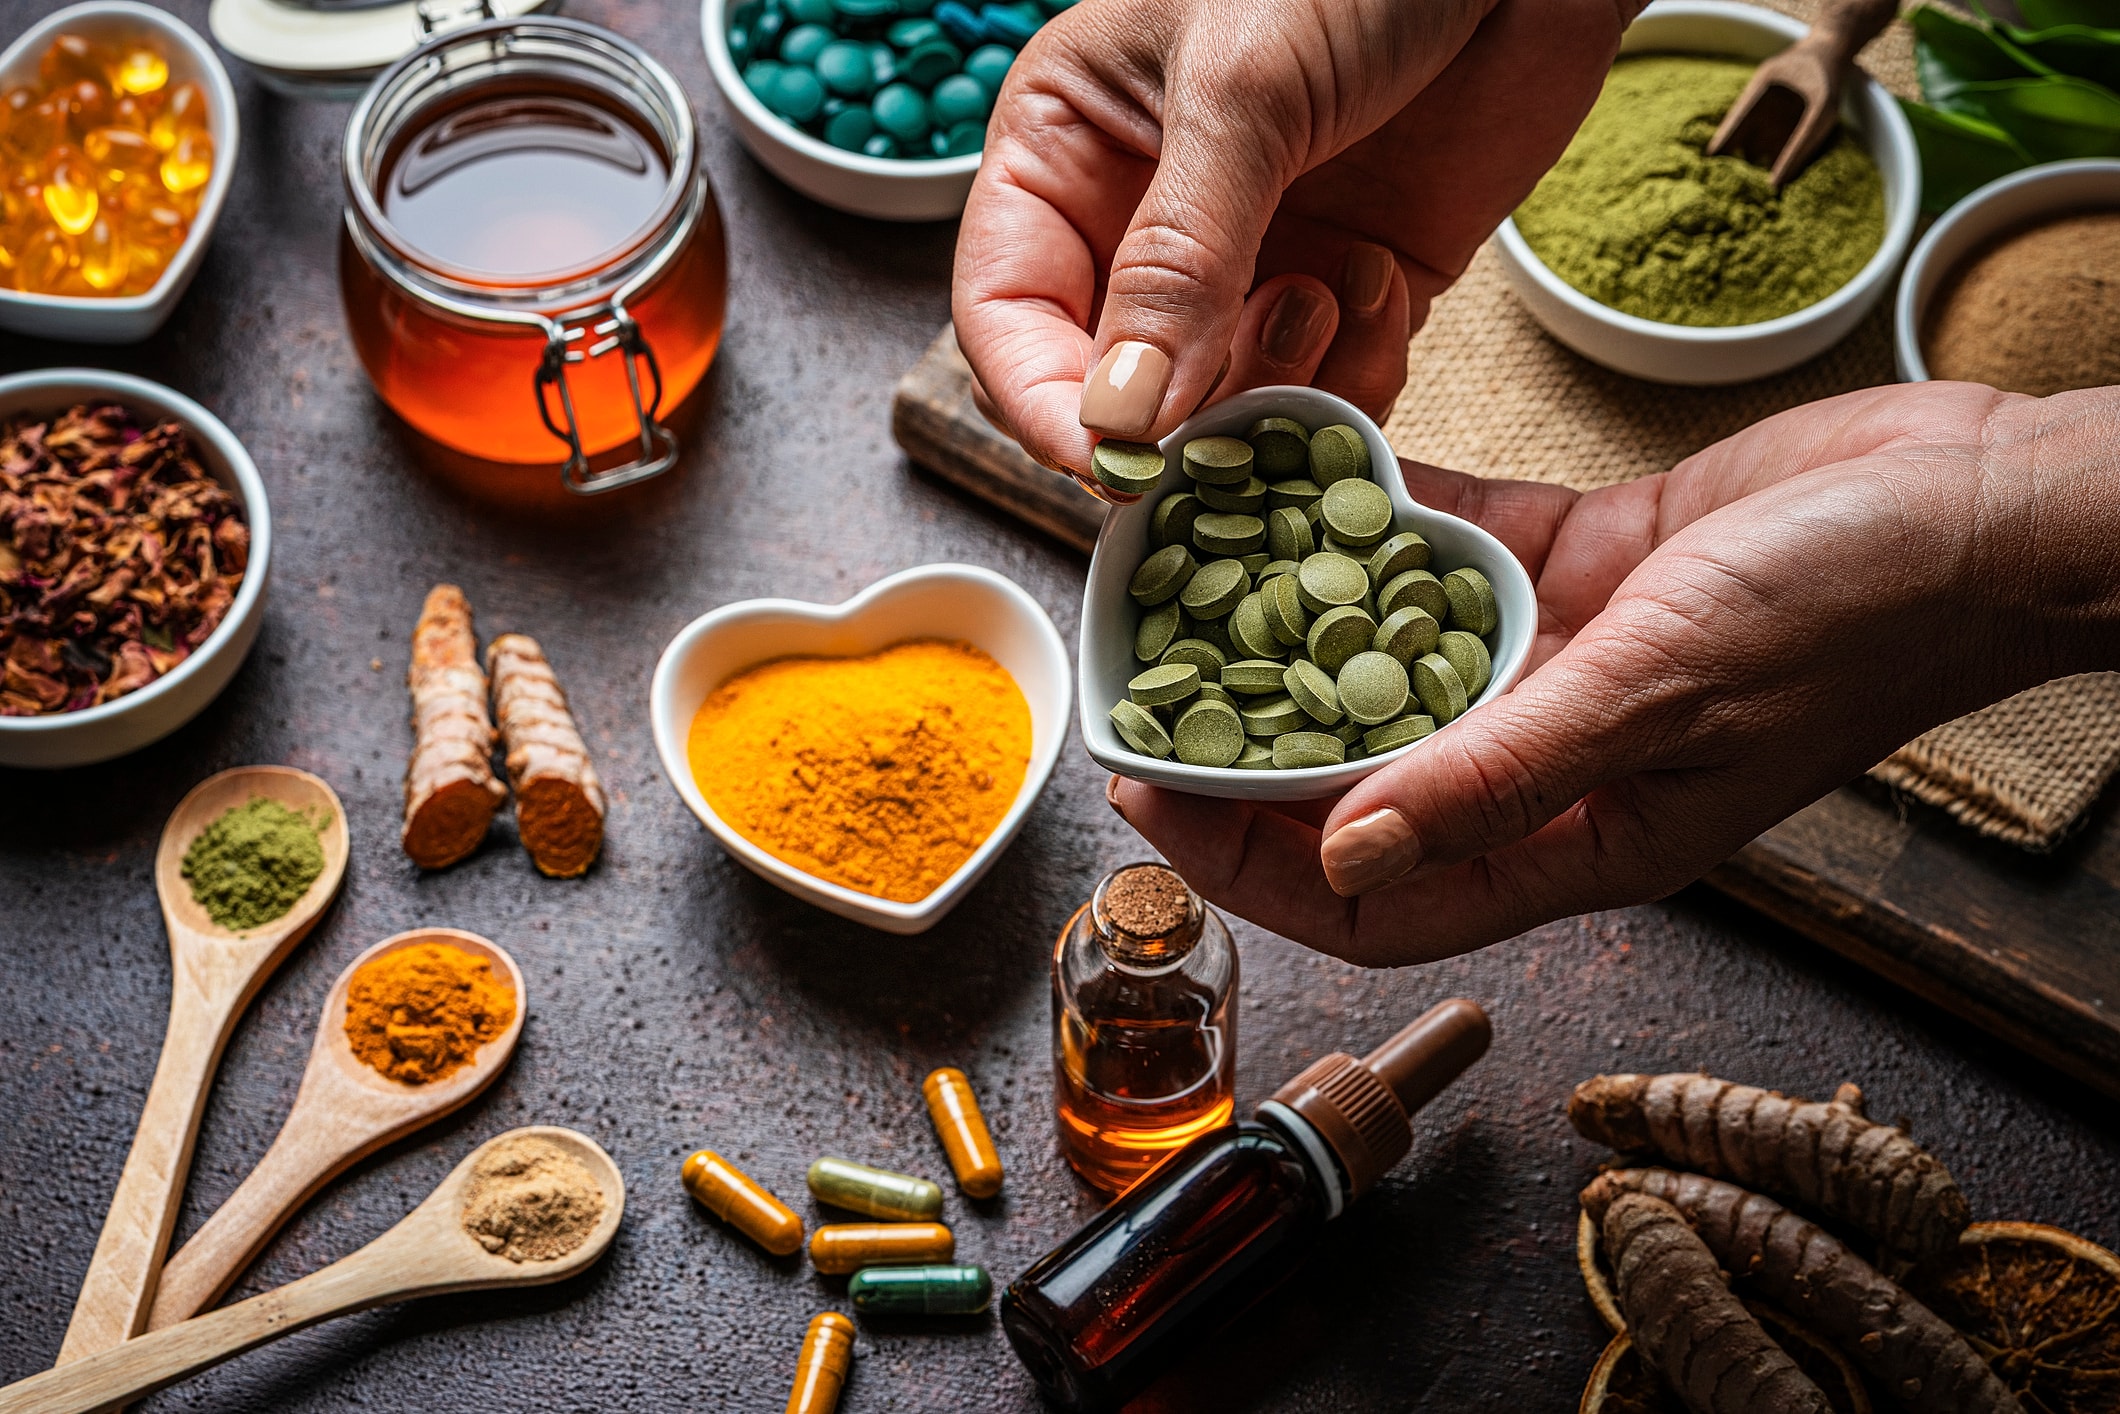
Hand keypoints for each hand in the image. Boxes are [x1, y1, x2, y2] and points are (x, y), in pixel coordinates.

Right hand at [951, 0, 1632, 484]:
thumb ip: (1174, 265)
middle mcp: (1142, 220)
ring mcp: (1247, 262)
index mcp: (1067, 148)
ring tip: (1321, 295)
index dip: (1040, 400)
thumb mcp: (1239, 94)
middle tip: (1224, 424)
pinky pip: (1325, 389)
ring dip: (1271, 388)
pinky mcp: (1348, 288)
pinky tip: (1382, 282)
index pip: (1006, 311)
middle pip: (1104, 384)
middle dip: (1165, 418)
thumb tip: (1115, 422)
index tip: (1103, 462)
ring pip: (1217, 405)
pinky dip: (1355, 374)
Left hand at [1110, 382, 2119, 964]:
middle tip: (1150, 675)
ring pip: (1397, 659)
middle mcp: (1551, 763)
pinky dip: (1387, 520)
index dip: (1251, 866)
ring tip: (1199, 570)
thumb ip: (1495, 777)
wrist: (1977, 501)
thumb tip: (1341, 856)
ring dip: (1303, 620)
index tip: (1152, 796)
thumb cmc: (1849, 619)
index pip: (1372, 897)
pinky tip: (1310, 473)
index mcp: (1573, 839)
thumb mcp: (1655, 698)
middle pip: (1362, 779)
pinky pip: (1457, 553)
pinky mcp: (1587, 571)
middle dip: (1250, 741)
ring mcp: (1565, 664)